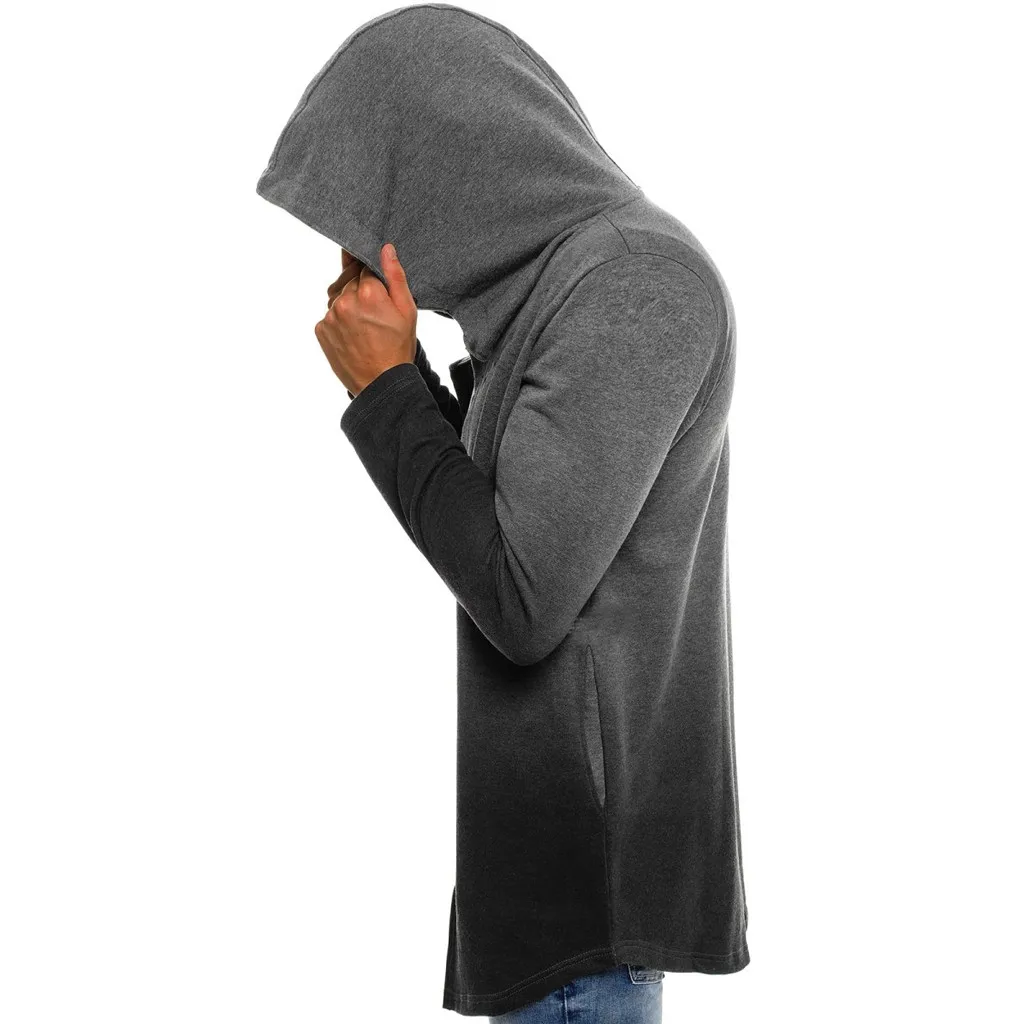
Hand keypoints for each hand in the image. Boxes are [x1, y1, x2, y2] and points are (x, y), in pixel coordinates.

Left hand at [316, 243, 416, 395]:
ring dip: (348, 303)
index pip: (365, 267)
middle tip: (374, 311)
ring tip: (364, 324)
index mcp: (368, 292)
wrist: (381, 383)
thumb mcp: (407, 310)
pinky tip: (354, 333)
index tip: (380, 290)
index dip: (374, 277)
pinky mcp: (321, 329)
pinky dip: (339, 319)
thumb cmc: (398, 348)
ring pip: (338, 296)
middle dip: (360, 288)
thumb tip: (385, 249)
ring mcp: (330, 316)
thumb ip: (396, 276)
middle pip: (349, 280)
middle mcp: (344, 300)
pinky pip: (329, 315)